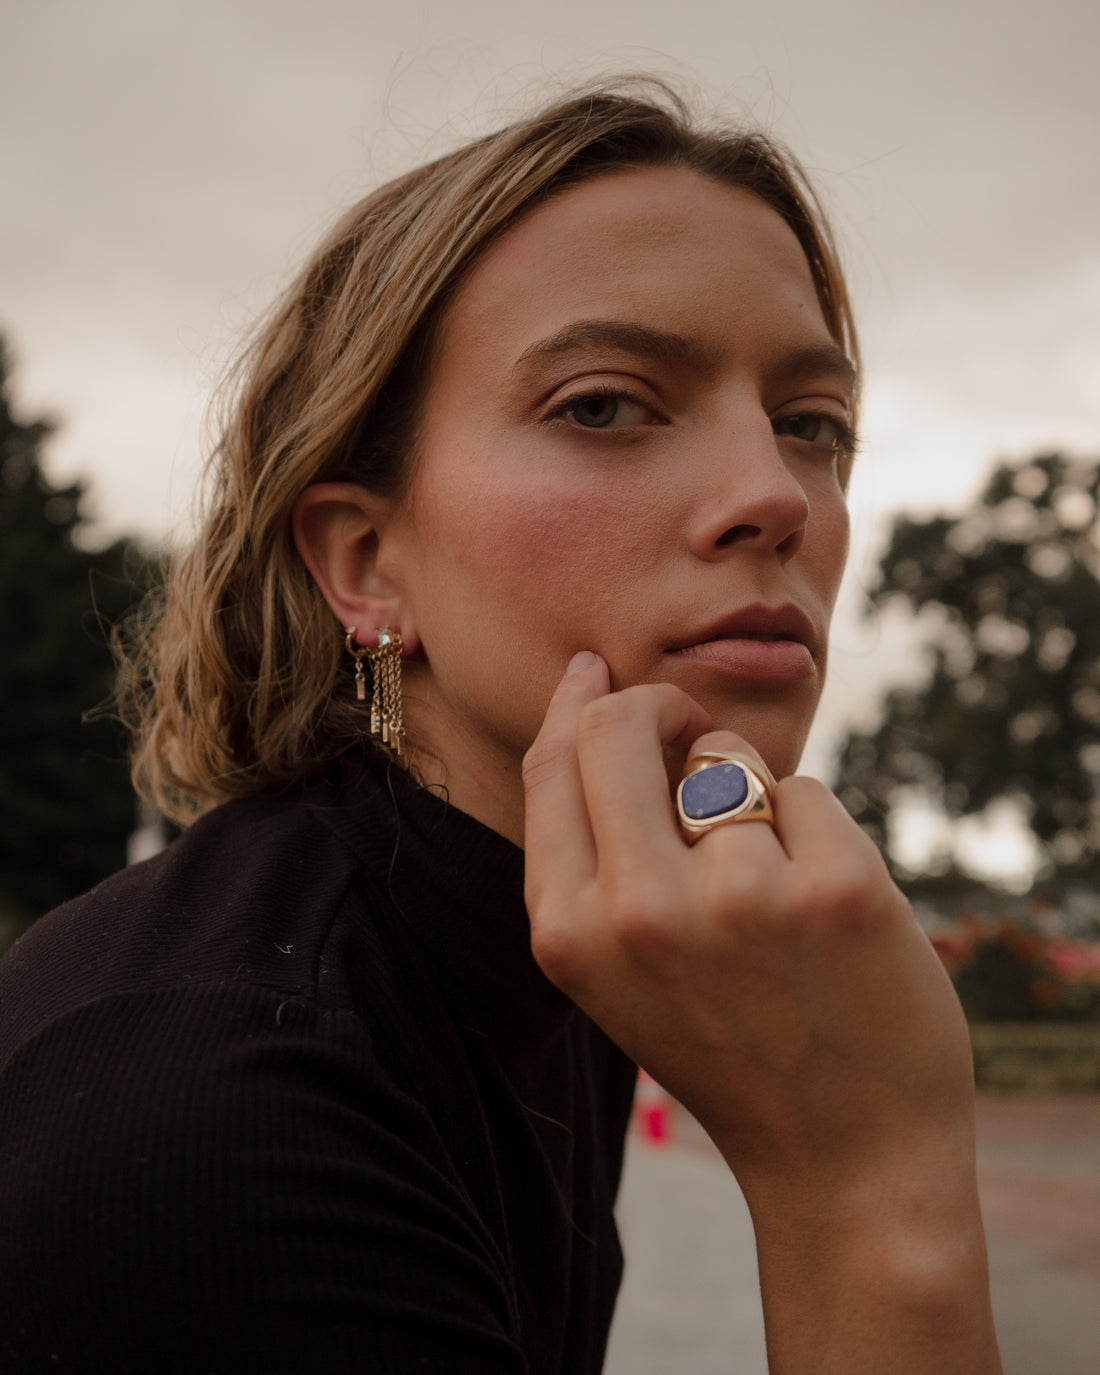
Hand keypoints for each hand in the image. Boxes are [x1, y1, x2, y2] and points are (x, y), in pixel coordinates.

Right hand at [523, 652, 1001, 1371]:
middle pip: (624, 725)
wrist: (844, 1155)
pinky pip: (807, 793)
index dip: (575, 702)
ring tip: (769, 889)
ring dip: (749, 798)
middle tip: (693, 732)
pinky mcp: (837, 888)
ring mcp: (742, 899)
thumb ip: (591, 849)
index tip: (596, 673)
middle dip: (660, 706)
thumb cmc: (722, 1041)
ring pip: (729, 757)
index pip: (552, 763)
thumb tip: (594, 695)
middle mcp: (641, 911)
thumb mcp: (614, 967)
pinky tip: (824, 912)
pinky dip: (817, 834)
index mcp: (569, 933)